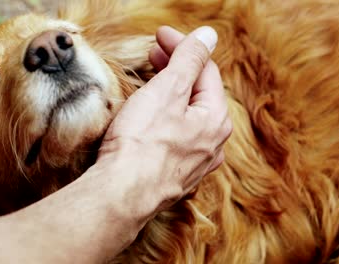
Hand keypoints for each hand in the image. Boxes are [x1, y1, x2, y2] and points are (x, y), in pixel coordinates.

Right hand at [99, 26, 231, 210]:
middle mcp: (212, 143)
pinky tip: (152, 117)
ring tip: (151, 80)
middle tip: (154, 52)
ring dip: (171, 93)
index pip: (205, 70)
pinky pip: (176, 137)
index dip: (183, 46)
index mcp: (216, 119)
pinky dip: (166, 118)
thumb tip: (209, 36)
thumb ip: (189, 60)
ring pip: (187, 117)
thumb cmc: (143, 143)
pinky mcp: (175, 174)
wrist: (122, 193)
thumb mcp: (167, 90)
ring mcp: (194, 162)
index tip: (160, 35)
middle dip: (177, 68)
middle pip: (198, 94)